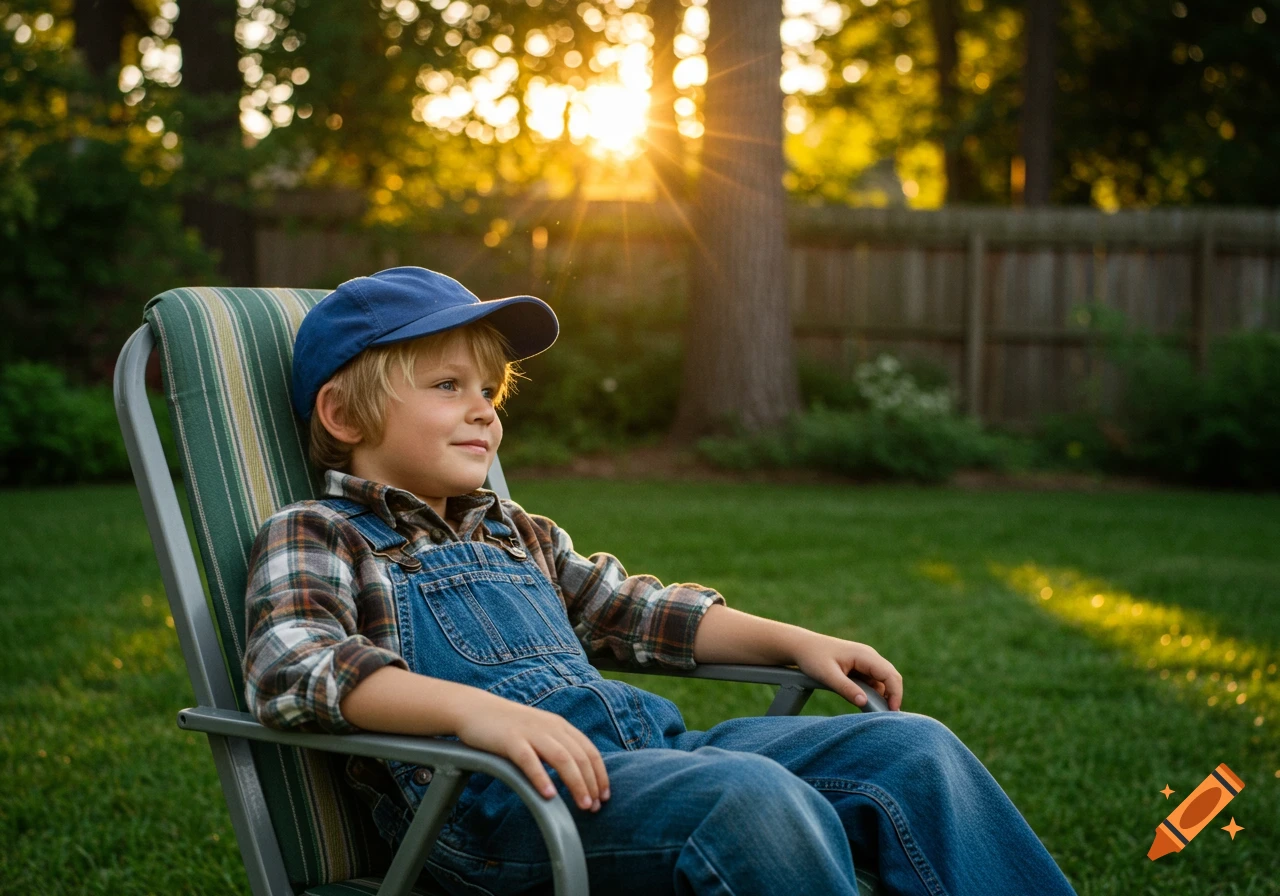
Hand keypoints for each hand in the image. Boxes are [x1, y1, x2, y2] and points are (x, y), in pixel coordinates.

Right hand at [456, 697, 609, 811]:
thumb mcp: (539, 732)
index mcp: (559, 726)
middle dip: (591, 783)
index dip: (600, 774)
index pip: (589, 751)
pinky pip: (529, 760)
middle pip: (579, 757)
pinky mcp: (510, 740)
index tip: (604, 796)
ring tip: (583, 804)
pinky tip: (549, 796)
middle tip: (594, 807)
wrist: (476, 709)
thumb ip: (557, 747)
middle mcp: (550, 727)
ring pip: (562, 759)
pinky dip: (541, 778)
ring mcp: (531, 733)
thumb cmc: (509, 727)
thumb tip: (576, 774)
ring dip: (576, 783)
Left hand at [791, 632, 903, 711]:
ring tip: (874, 713)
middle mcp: (869, 656)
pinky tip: (865, 703)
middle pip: (891, 677)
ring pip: (883, 680)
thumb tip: (864, 703)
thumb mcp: (827, 675)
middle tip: (887, 717)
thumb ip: (846, 688)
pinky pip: (873, 681)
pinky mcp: (860, 667)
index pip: (890, 675)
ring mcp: (866, 661)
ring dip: (882, 695)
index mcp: (864, 655)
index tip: (891, 712)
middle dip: (893, 696)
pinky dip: (873, 693)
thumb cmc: (813, 657)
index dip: (895, 694)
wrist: (802, 646)